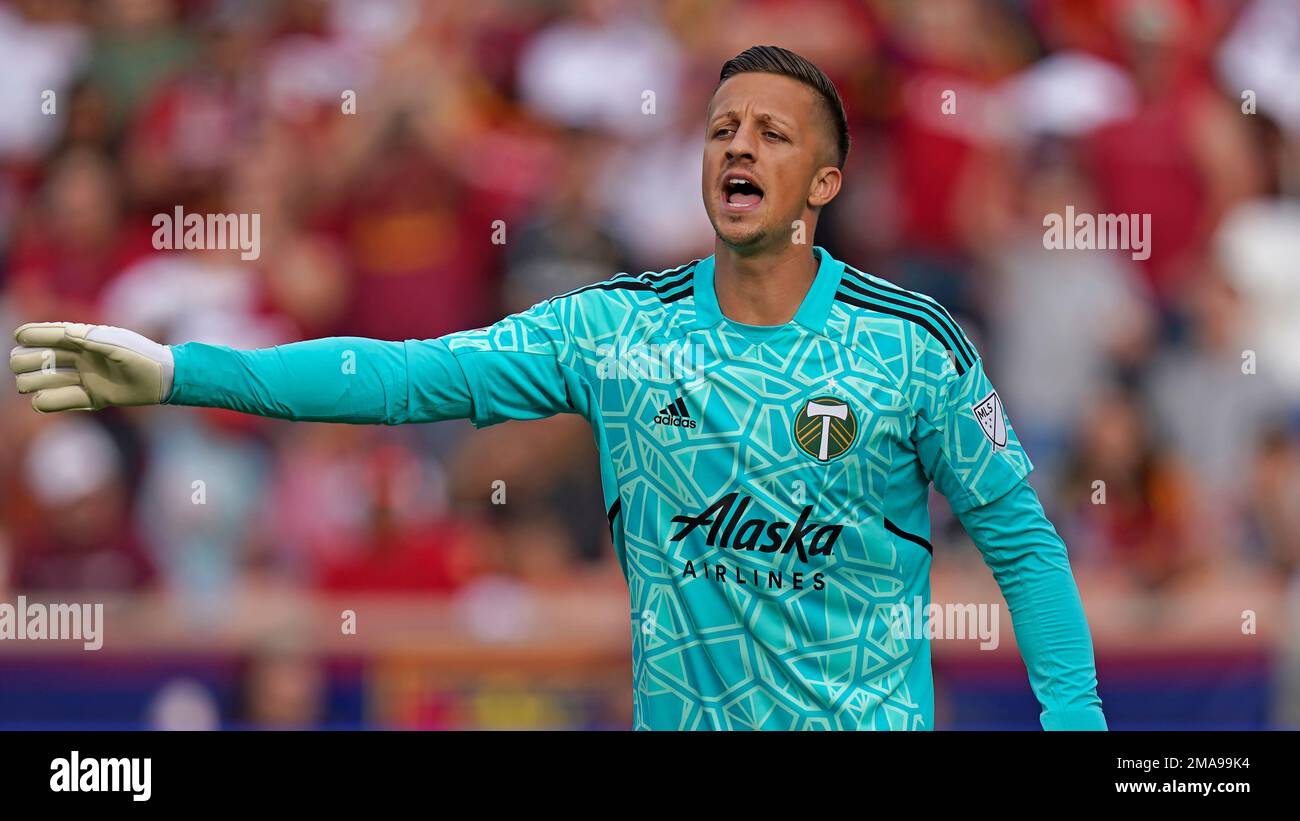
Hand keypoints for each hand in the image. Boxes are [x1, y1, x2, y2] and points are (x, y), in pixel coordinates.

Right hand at [10, 322, 173, 412]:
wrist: (164, 380)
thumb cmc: (143, 357)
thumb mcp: (119, 345)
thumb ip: (92, 339)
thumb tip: (65, 332)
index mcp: (85, 340)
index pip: (52, 335)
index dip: (33, 334)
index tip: (18, 336)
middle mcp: (81, 358)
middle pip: (42, 358)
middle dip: (27, 360)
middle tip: (19, 364)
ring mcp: (84, 378)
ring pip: (47, 379)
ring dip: (32, 381)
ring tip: (25, 384)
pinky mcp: (92, 398)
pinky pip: (63, 401)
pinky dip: (49, 402)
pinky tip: (40, 401)